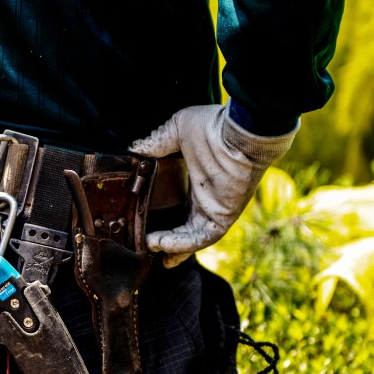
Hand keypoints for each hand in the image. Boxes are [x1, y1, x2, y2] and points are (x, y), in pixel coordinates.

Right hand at [129, 102, 297, 267]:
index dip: (162, 213)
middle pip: (184, 226)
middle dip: (165, 238)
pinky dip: (182, 244)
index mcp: (197, 181)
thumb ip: (156, 142)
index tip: (143, 218)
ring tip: (148, 246)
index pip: (178, 205)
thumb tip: (135, 148)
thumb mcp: (177, 131)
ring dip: (170, 244)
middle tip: (144, 243)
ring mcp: (216, 210)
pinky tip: (161, 244)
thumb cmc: (213, 128)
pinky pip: (202, 238)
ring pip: (191, 237)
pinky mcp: (223, 218)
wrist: (239, 134)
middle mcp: (207, 199)